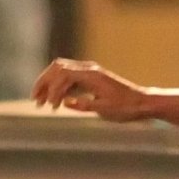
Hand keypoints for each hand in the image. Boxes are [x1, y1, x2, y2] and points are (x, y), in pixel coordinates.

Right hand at [32, 59, 151, 121]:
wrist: (142, 103)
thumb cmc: (126, 108)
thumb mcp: (105, 110)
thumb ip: (84, 105)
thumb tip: (65, 102)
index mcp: (91, 75)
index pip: (62, 74)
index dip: (52, 89)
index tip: (51, 106)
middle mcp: (89, 69)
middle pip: (57, 68)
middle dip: (44, 83)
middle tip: (36, 100)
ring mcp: (90, 72)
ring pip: (62, 72)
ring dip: (50, 85)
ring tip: (42, 102)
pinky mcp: (91, 78)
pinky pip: (70, 78)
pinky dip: (60, 87)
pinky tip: (56, 101)